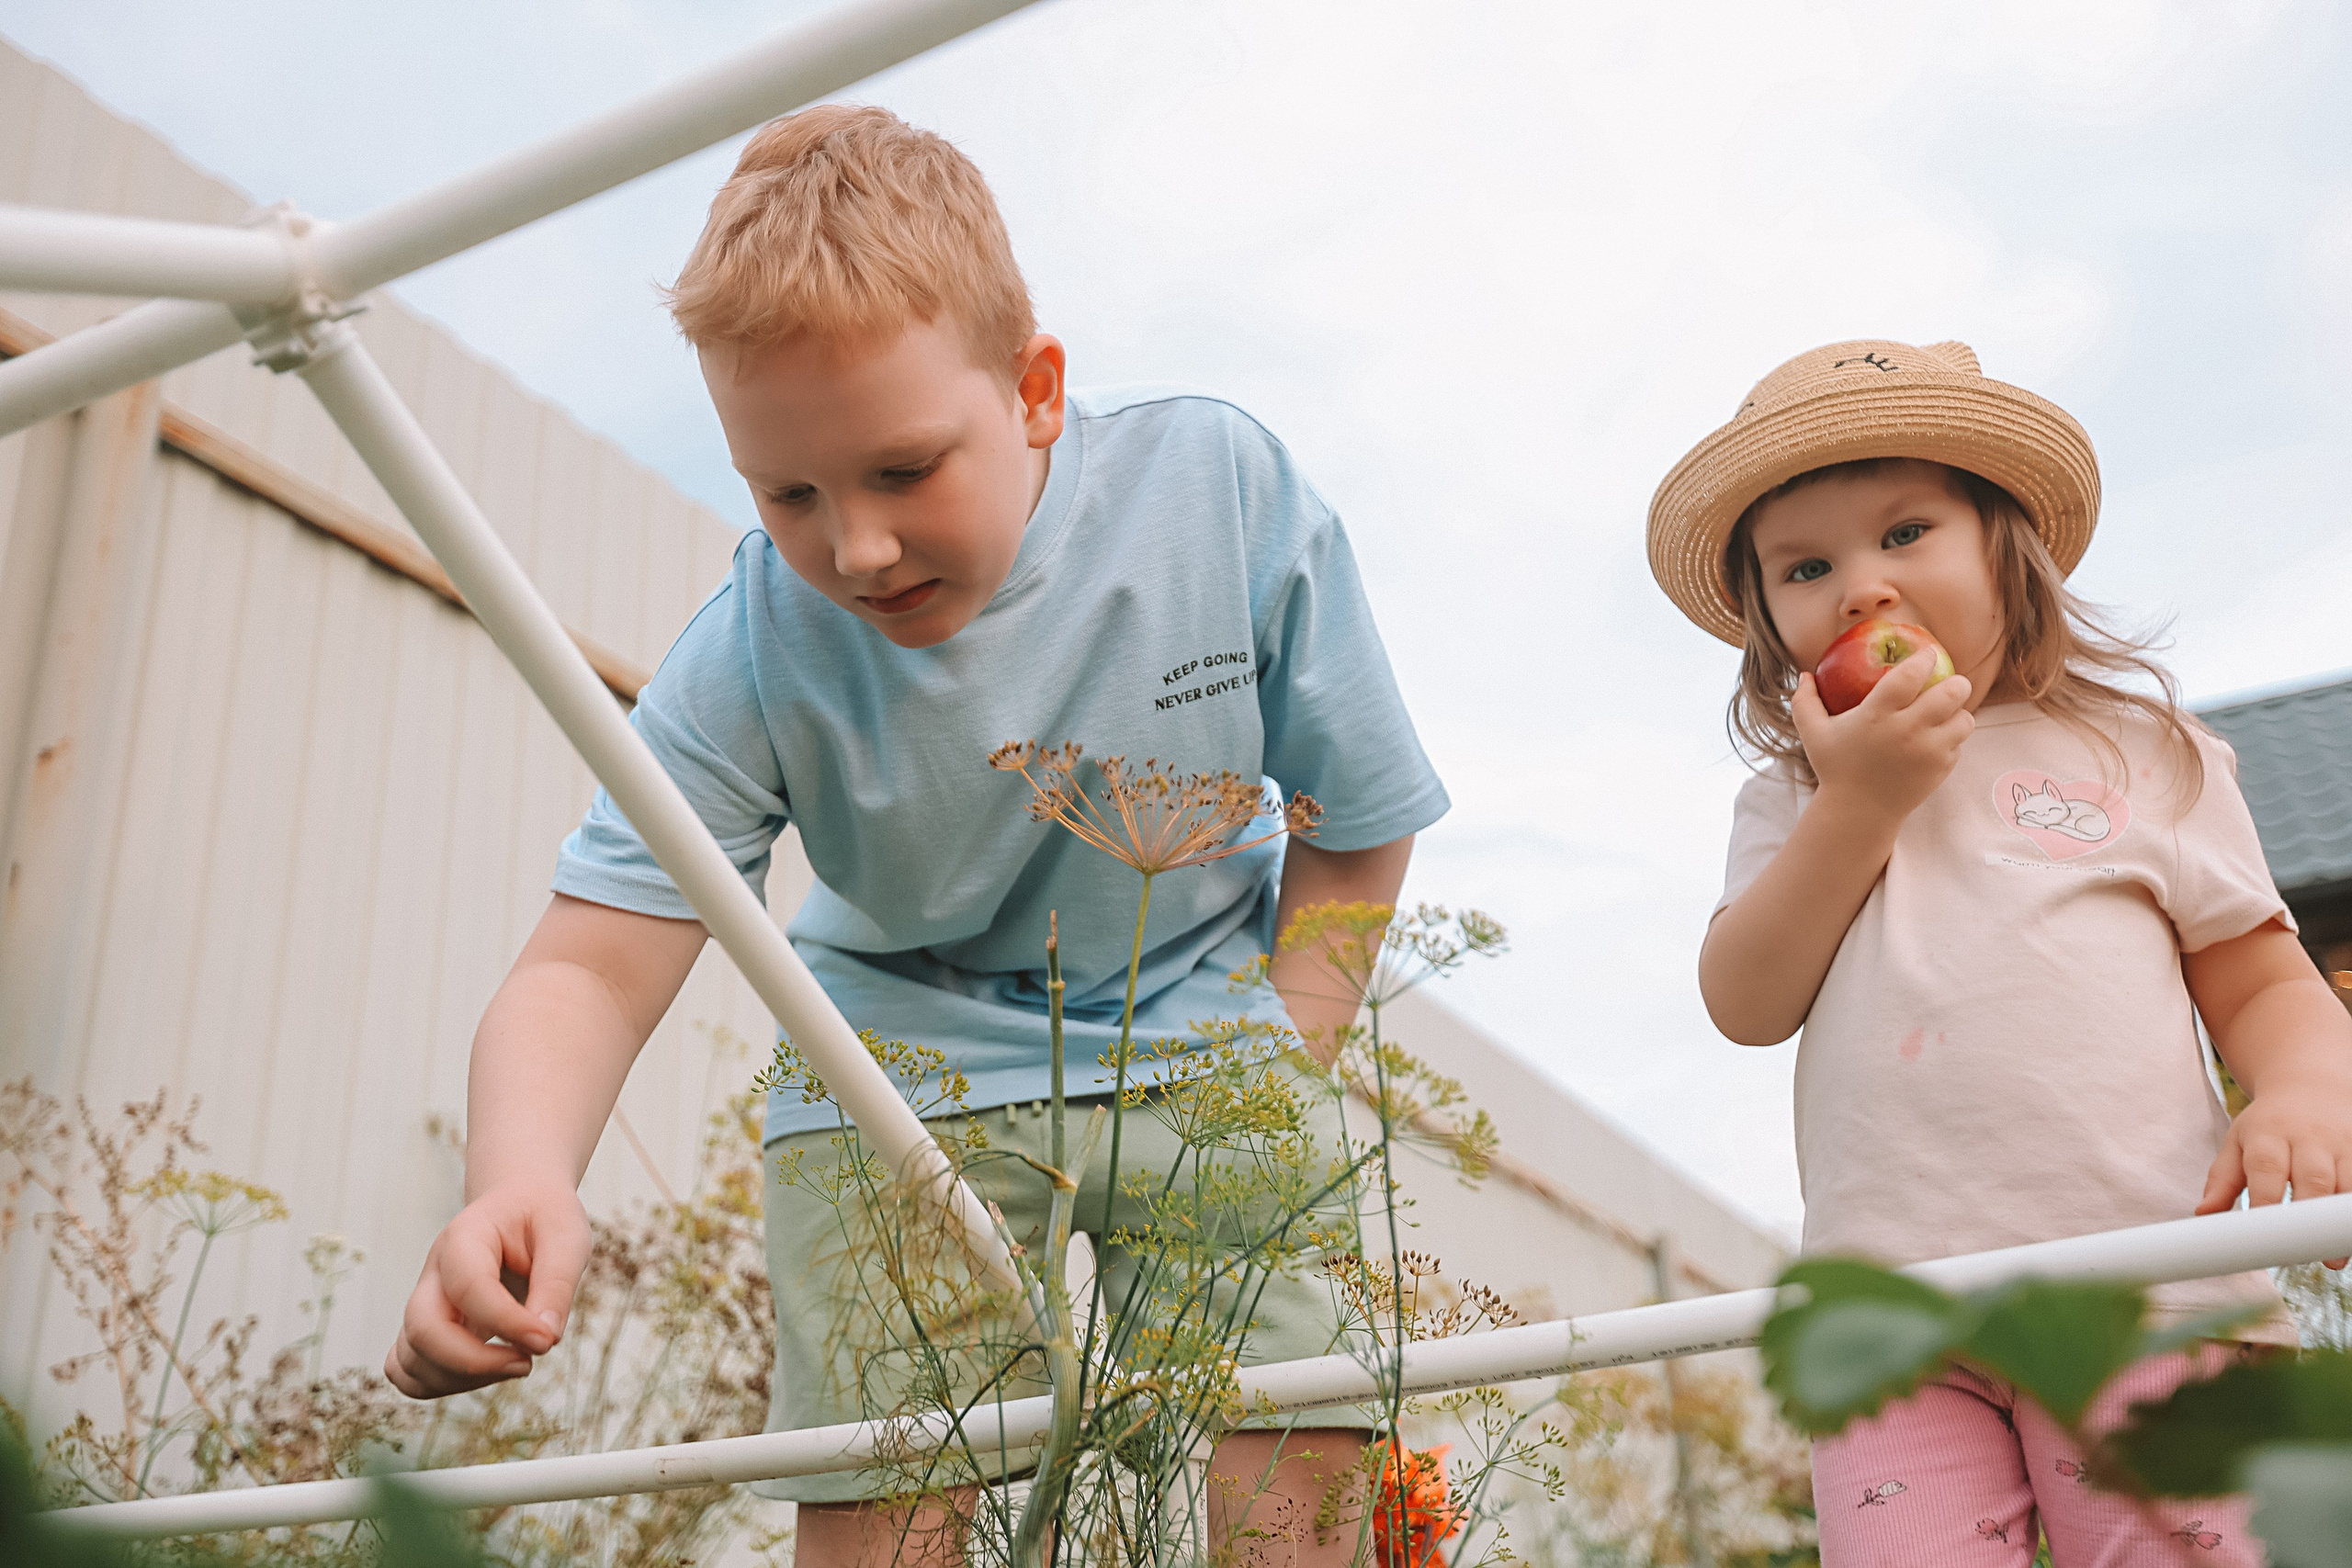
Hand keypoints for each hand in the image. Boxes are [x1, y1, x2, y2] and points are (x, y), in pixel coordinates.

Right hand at [385, 1181, 590, 1396]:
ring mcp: (424, 1302)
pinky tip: (487, 1370)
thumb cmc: (543, 1219)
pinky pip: (406, 1371)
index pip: (469, 1287)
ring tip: (514, 1362)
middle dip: (475, 1362)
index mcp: (466, 1236)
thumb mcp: (566, 1236)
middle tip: (528, 1360)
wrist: (519, 1206)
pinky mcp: (426, 1328)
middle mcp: (434, 1272)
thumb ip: (558, 1283)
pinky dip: (440, 1385)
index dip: (507, 1324)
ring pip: (410, 1359)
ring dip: (462, 1379)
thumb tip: (546, 1337)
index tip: (547, 1339)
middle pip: (423, 1330)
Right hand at [1791, 651, 1973, 828]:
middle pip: (1952, 692)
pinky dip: (1952, 737)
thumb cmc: (1835, 768)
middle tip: (1949, 681)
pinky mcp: (1941, 768)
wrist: (1859, 813)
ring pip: (1965, 718)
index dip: (1924, 658)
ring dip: (1958, 711)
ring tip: (1946, 712)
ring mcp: (1928, 751)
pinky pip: (1960, 743)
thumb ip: (1804, 702)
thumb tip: (1805, 674)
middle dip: (1956, 682)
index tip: (1927, 654)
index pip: (1910, 675)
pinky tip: (1937, 737)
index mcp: (1877, 715)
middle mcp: (1907, 731)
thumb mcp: (1813, 734)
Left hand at [2198, 1067, 2351, 1269]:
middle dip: (2310, 1219)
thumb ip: (2221, 1179)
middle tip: (2304, 1258)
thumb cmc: (2267, 1124)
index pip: (2266, 1170)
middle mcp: (2308, 1138)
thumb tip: (2203, 1214)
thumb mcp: (2237, 1141)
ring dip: (2339, 1222)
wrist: (2310, 1085)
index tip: (2263, 1239)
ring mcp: (2342, 1143)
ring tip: (2334, 1259)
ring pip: (2347, 1184)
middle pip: (2313, 1179)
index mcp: (2268, 1134)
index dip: (2266, 1203)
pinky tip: (2348, 1234)